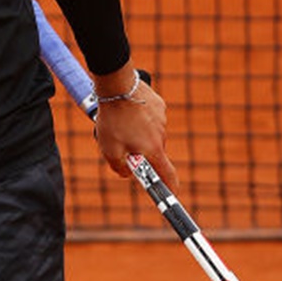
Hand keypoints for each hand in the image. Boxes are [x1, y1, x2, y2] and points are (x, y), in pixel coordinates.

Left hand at [92, 68, 178, 189]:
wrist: (118, 86)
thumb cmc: (112, 120)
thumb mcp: (109, 150)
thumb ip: (120, 168)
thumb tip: (128, 173)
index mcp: (153, 149)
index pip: (168, 175)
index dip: (170, 188)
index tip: (172, 195)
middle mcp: (162, 135)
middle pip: (153, 152)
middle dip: (139, 152)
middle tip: (119, 142)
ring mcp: (161, 118)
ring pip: (149, 133)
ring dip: (137, 132)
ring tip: (118, 121)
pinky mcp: (158, 105)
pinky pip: (149, 117)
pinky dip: (139, 117)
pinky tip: (125, 109)